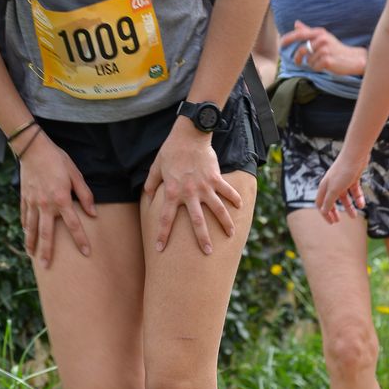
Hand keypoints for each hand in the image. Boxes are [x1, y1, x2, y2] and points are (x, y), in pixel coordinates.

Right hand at [18, 131, 96, 267]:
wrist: (33, 149)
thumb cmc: (58, 160)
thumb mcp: (76, 174)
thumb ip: (85, 195)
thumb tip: (93, 213)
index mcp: (61, 199)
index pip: (74, 225)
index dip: (81, 240)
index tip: (87, 253)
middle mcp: (45, 205)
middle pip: (46, 233)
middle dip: (47, 251)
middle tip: (47, 266)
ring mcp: (32, 202)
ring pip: (31, 228)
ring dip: (31, 243)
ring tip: (32, 256)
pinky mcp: (24, 198)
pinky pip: (24, 216)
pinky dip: (25, 226)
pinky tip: (26, 234)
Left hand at [142, 118, 242, 253]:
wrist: (189, 136)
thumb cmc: (170, 151)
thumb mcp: (156, 167)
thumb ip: (151, 183)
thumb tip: (147, 194)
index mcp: (172, 192)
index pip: (165, 218)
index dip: (162, 234)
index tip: (160, 248)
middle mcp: (189, 193)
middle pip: (197, 221)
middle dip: (202, 238)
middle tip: (207, 252)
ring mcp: (204, 186)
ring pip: (217, 209)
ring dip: (225, 223)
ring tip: (231, 234)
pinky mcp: (215, 178)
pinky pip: (227, 191)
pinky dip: (234, 198)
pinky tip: (240, 206)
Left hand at [279, 20, 365, 75]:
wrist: (353, 58)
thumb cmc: (336, 48)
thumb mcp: (323, 37)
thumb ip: (308, 31)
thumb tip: (296, 23)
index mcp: (320, 33)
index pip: (299, 34)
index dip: (288, 39)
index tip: (281, 45)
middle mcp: (322, 39)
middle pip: (302, 50)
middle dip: (298, 58)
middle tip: (298, 62)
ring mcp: (325, 50)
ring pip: (308, 60)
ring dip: (312, 64)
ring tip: (322, 62)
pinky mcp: (327, 60)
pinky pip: (314, 67)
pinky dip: (318, 68)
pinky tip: (326, 66)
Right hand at [315, 149, 366, 222]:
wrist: (355, 155)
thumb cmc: (343, 171)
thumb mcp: (335, 189)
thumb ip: (329, 201)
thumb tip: (323, 211)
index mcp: (325, 187)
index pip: (320, 203)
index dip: (325, 213)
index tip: (332, 223)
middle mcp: (332, 184)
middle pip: (331, 201)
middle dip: (334, 211)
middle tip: (338, 221)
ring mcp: (342, 181)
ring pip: (344, 198)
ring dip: (349, 207)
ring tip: (354, 216)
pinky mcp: (352, 178)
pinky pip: (354, 192)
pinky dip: (357, 198)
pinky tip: (362, 205)